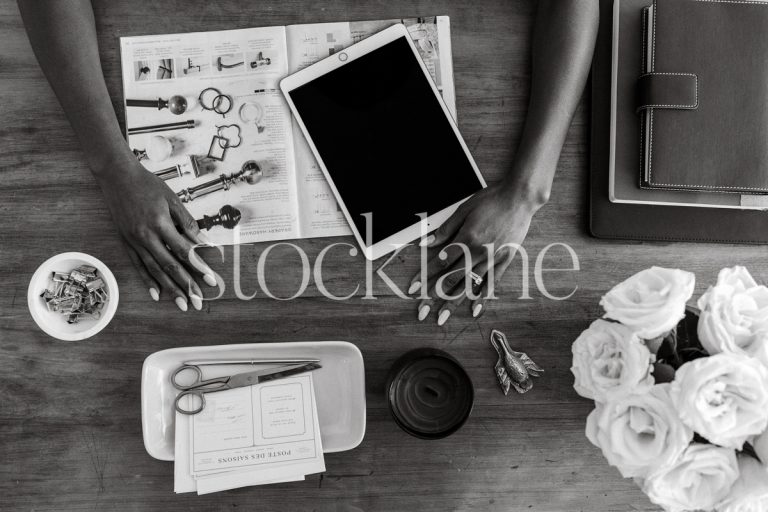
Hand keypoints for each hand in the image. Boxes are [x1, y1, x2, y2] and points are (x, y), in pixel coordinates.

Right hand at [94, 155, 216, 310]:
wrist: (117, 176)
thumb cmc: (148, 185)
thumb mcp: (172, 199)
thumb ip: (187, 222)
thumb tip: (204, 242)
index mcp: (160, 223)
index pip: (183, 251)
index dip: (198, 267)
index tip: (210, 280)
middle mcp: (146, 236)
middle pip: (169, 266)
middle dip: (186, 285)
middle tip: (198, 301)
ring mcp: (134, 241)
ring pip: (154, 270)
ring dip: (169, 289)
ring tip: (181, 304)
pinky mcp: (126, 242)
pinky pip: (138, 266)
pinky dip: (147, 281)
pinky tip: (156, 294)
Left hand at [408, 182, 542, 324]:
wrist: (520, 198)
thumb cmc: (492, 200)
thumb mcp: (464, 209)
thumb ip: (446, 229)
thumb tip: (427, 243)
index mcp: (466, 238)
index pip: (439, 262)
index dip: (423, 276)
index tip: (413, 288)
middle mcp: (478, 252)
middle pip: (451, 279)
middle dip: (434, 296)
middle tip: (421, 311)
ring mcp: (492, 258)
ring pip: (469, 285)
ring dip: (454, 302)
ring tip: (442, 317)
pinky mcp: (505, 260)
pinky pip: (492, 283)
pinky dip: (482, 298)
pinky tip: (474, 311)